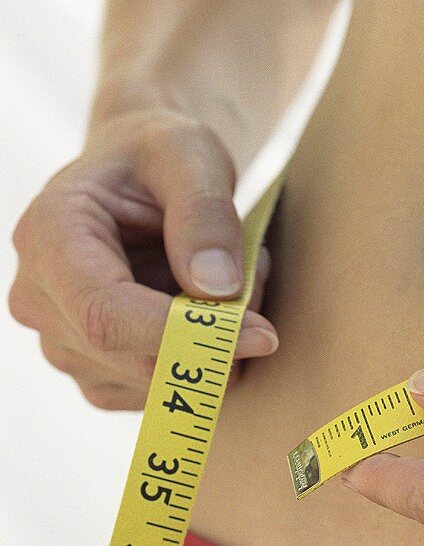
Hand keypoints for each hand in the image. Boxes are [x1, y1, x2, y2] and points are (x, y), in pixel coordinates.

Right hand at [7, 108, 278, 409]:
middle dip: (217, 334)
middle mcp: (39, 301)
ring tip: (229, 274)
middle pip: (137, 359)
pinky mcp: (95, 374)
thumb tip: (217, 289)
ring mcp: (63, 346)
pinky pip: (164, 391)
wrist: (135, 174)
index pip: (106, 316)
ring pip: (158, 383)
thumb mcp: (190, 154)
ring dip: (216, 345)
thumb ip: (205, 214)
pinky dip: (203, 359)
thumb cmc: (157, 155)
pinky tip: (206, 307)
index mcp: (48, 237)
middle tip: (259, 271)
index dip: (187, 336)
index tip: (262, 334)